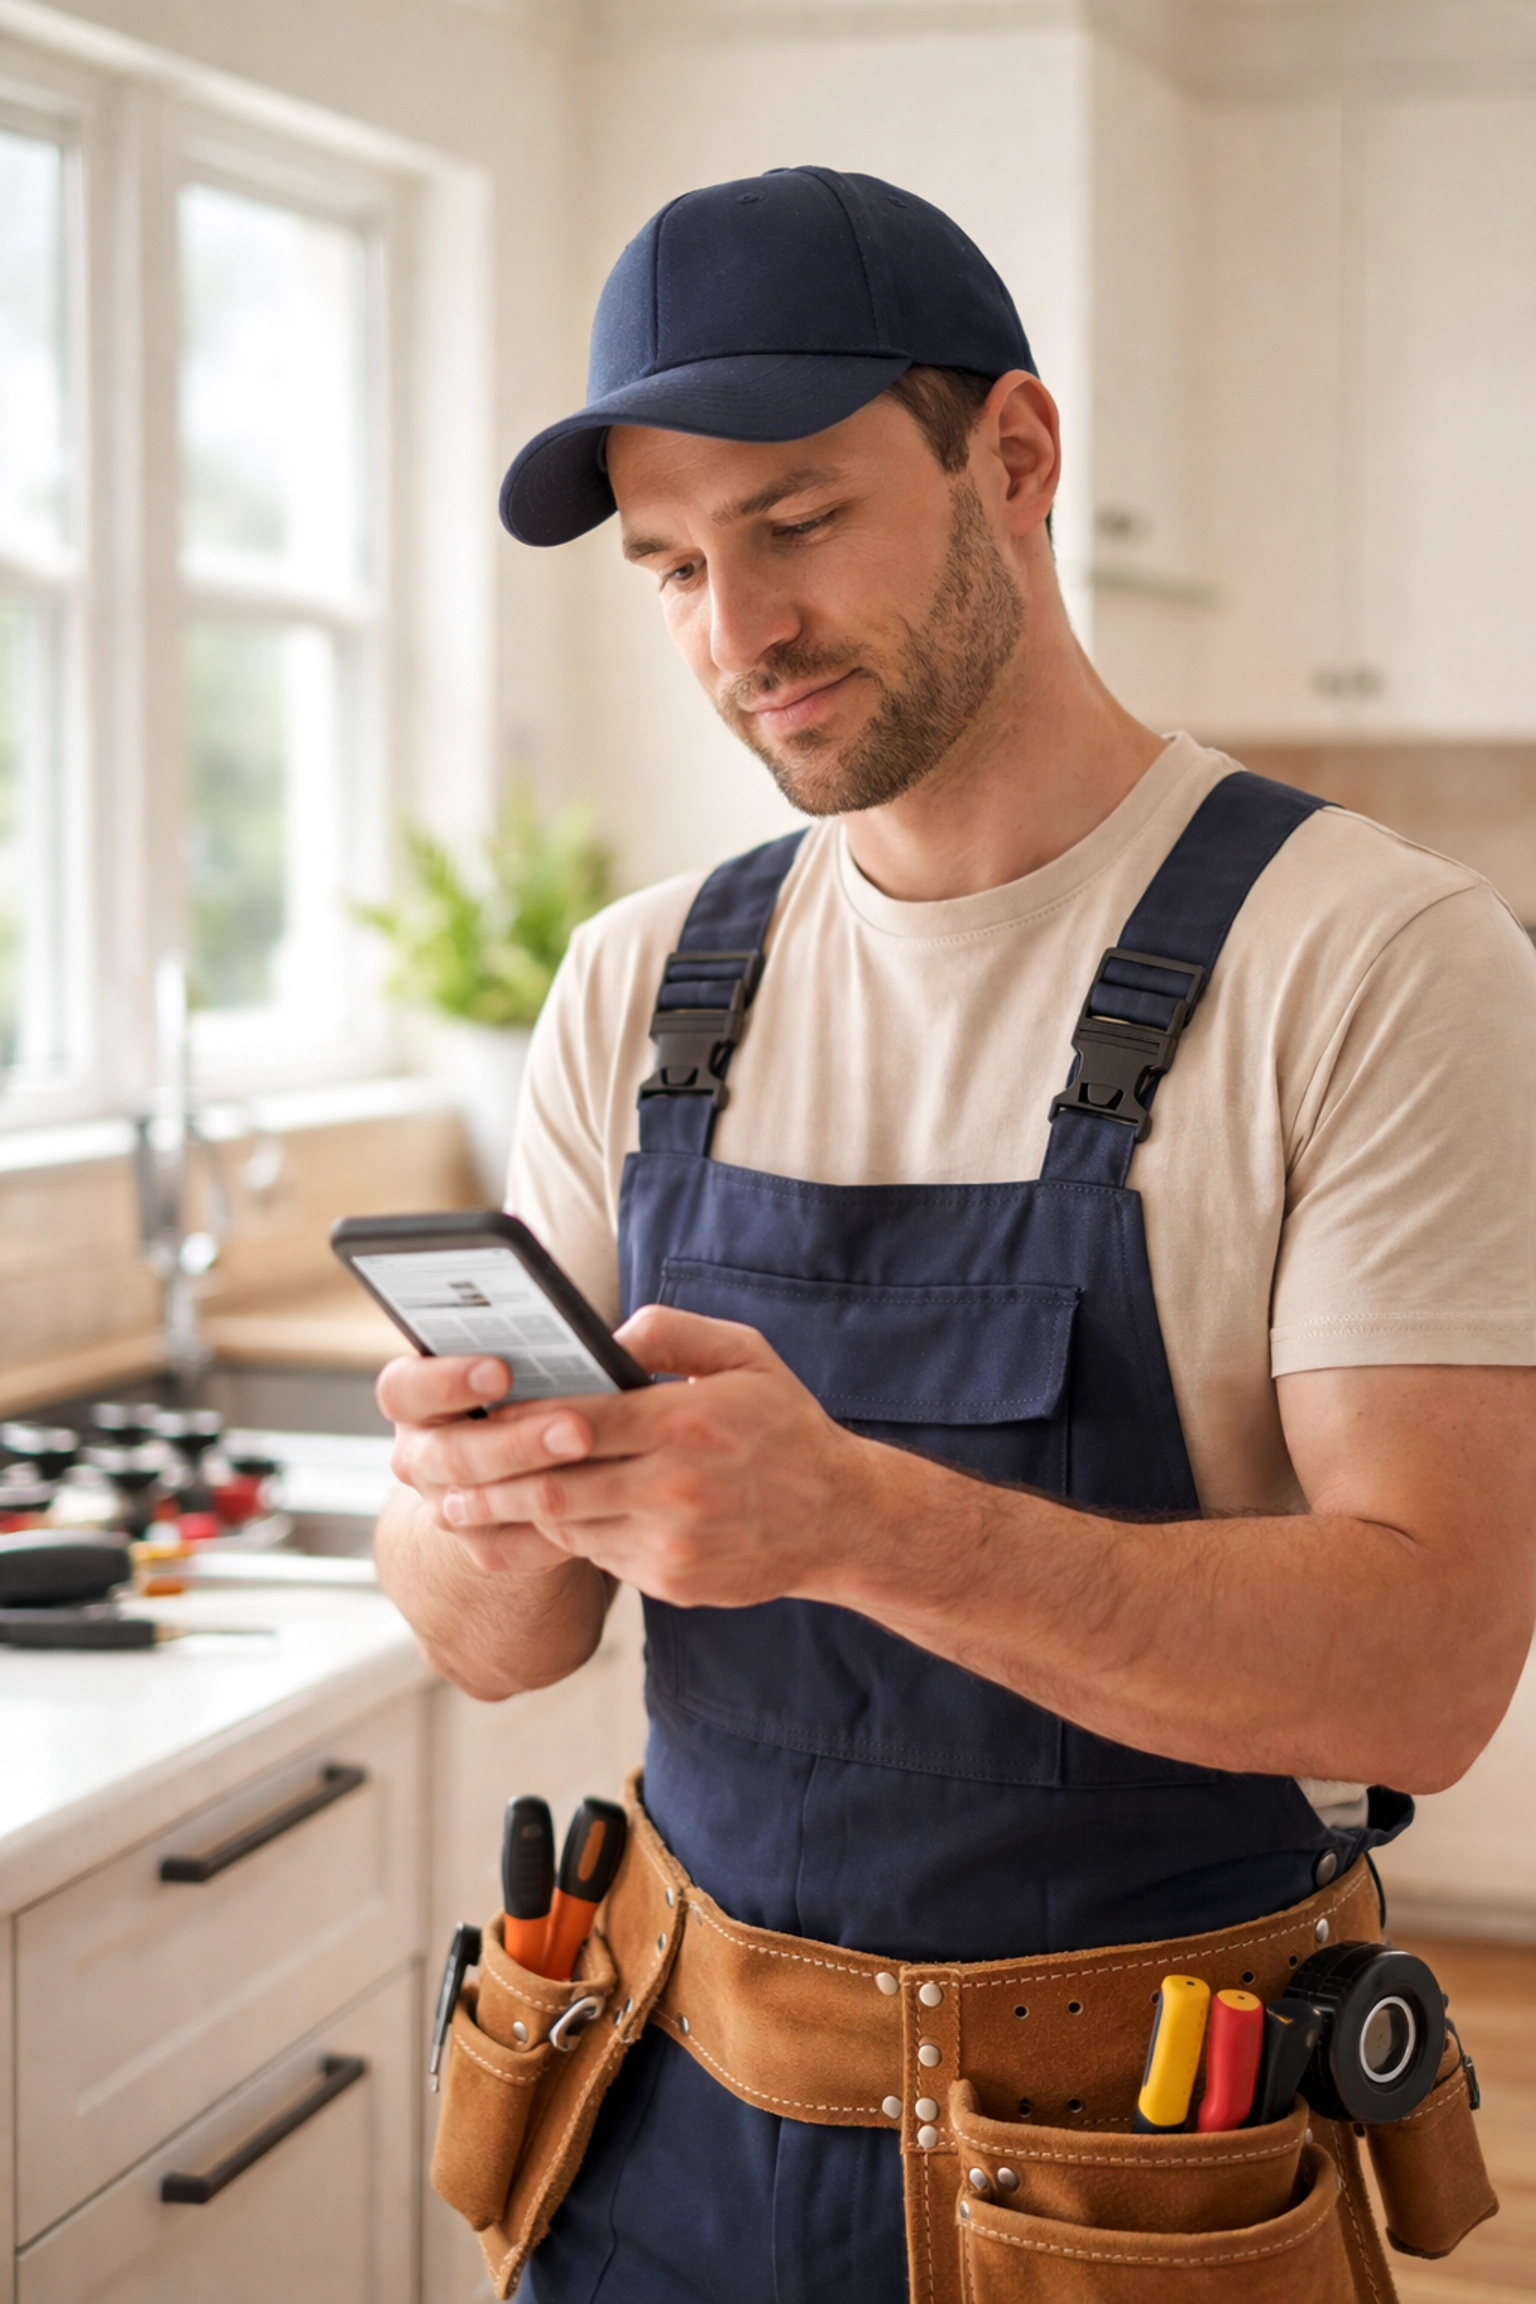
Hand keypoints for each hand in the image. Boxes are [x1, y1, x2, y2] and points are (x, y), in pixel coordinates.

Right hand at [378, 1351, 597, 1577]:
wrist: (535, 1456)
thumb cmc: (537, 1383)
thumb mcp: (528, 1352)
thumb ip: (548, 1338)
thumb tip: (611, 1340)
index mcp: (414, 1396)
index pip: (402, 1389)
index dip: (445, 1381)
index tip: (503, 1370)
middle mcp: (419, 1453)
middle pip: (447, 1455)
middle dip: (515, 1442)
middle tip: (576, 1428)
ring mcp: (445, 1505)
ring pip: (476, 1505)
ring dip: (537, 1486)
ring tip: (594, 1462)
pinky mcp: (482, 1544)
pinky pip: (509, 1546)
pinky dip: (551, 1529)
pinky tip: (600, 1508)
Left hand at [427, 1305, 879, 1608]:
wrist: (840, 1519)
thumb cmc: (784, 1427)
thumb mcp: (744, 1355)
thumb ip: (671, 1331)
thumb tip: (604, 1333)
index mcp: (686, 1422)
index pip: (577, 1421)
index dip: (515, 1423)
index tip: (471, 1417)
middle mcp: (676, 1487)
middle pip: (553, 1487)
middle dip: (487, 1483)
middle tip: (440, 1477)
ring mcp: (672, 1542)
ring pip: (566, 1528)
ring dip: (513, 1516)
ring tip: (464, 1503)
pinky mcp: (672, 1580)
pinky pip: (598, 1558)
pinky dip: (563, 1538)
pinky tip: (533, 1523)